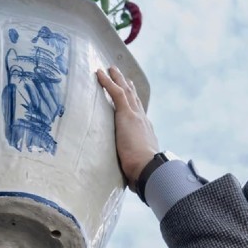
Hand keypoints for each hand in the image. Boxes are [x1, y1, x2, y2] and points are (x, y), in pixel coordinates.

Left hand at [96, 66, 159, 187]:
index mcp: (145, 131)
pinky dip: (107, 82)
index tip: (130, 96)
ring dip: (117, 78)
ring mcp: (135, 116)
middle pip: (134, 98)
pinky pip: (116, 93)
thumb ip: (130, 166)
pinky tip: (99, 73)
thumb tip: (128, 179)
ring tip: (110, 68)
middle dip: (127, 85)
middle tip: (121, 74)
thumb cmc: (142, 172)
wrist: (148, 169)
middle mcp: (142, 120)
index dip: (134, 103)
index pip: (138, 113)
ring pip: (126, 91)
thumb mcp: (135, 166)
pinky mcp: (127, 115)